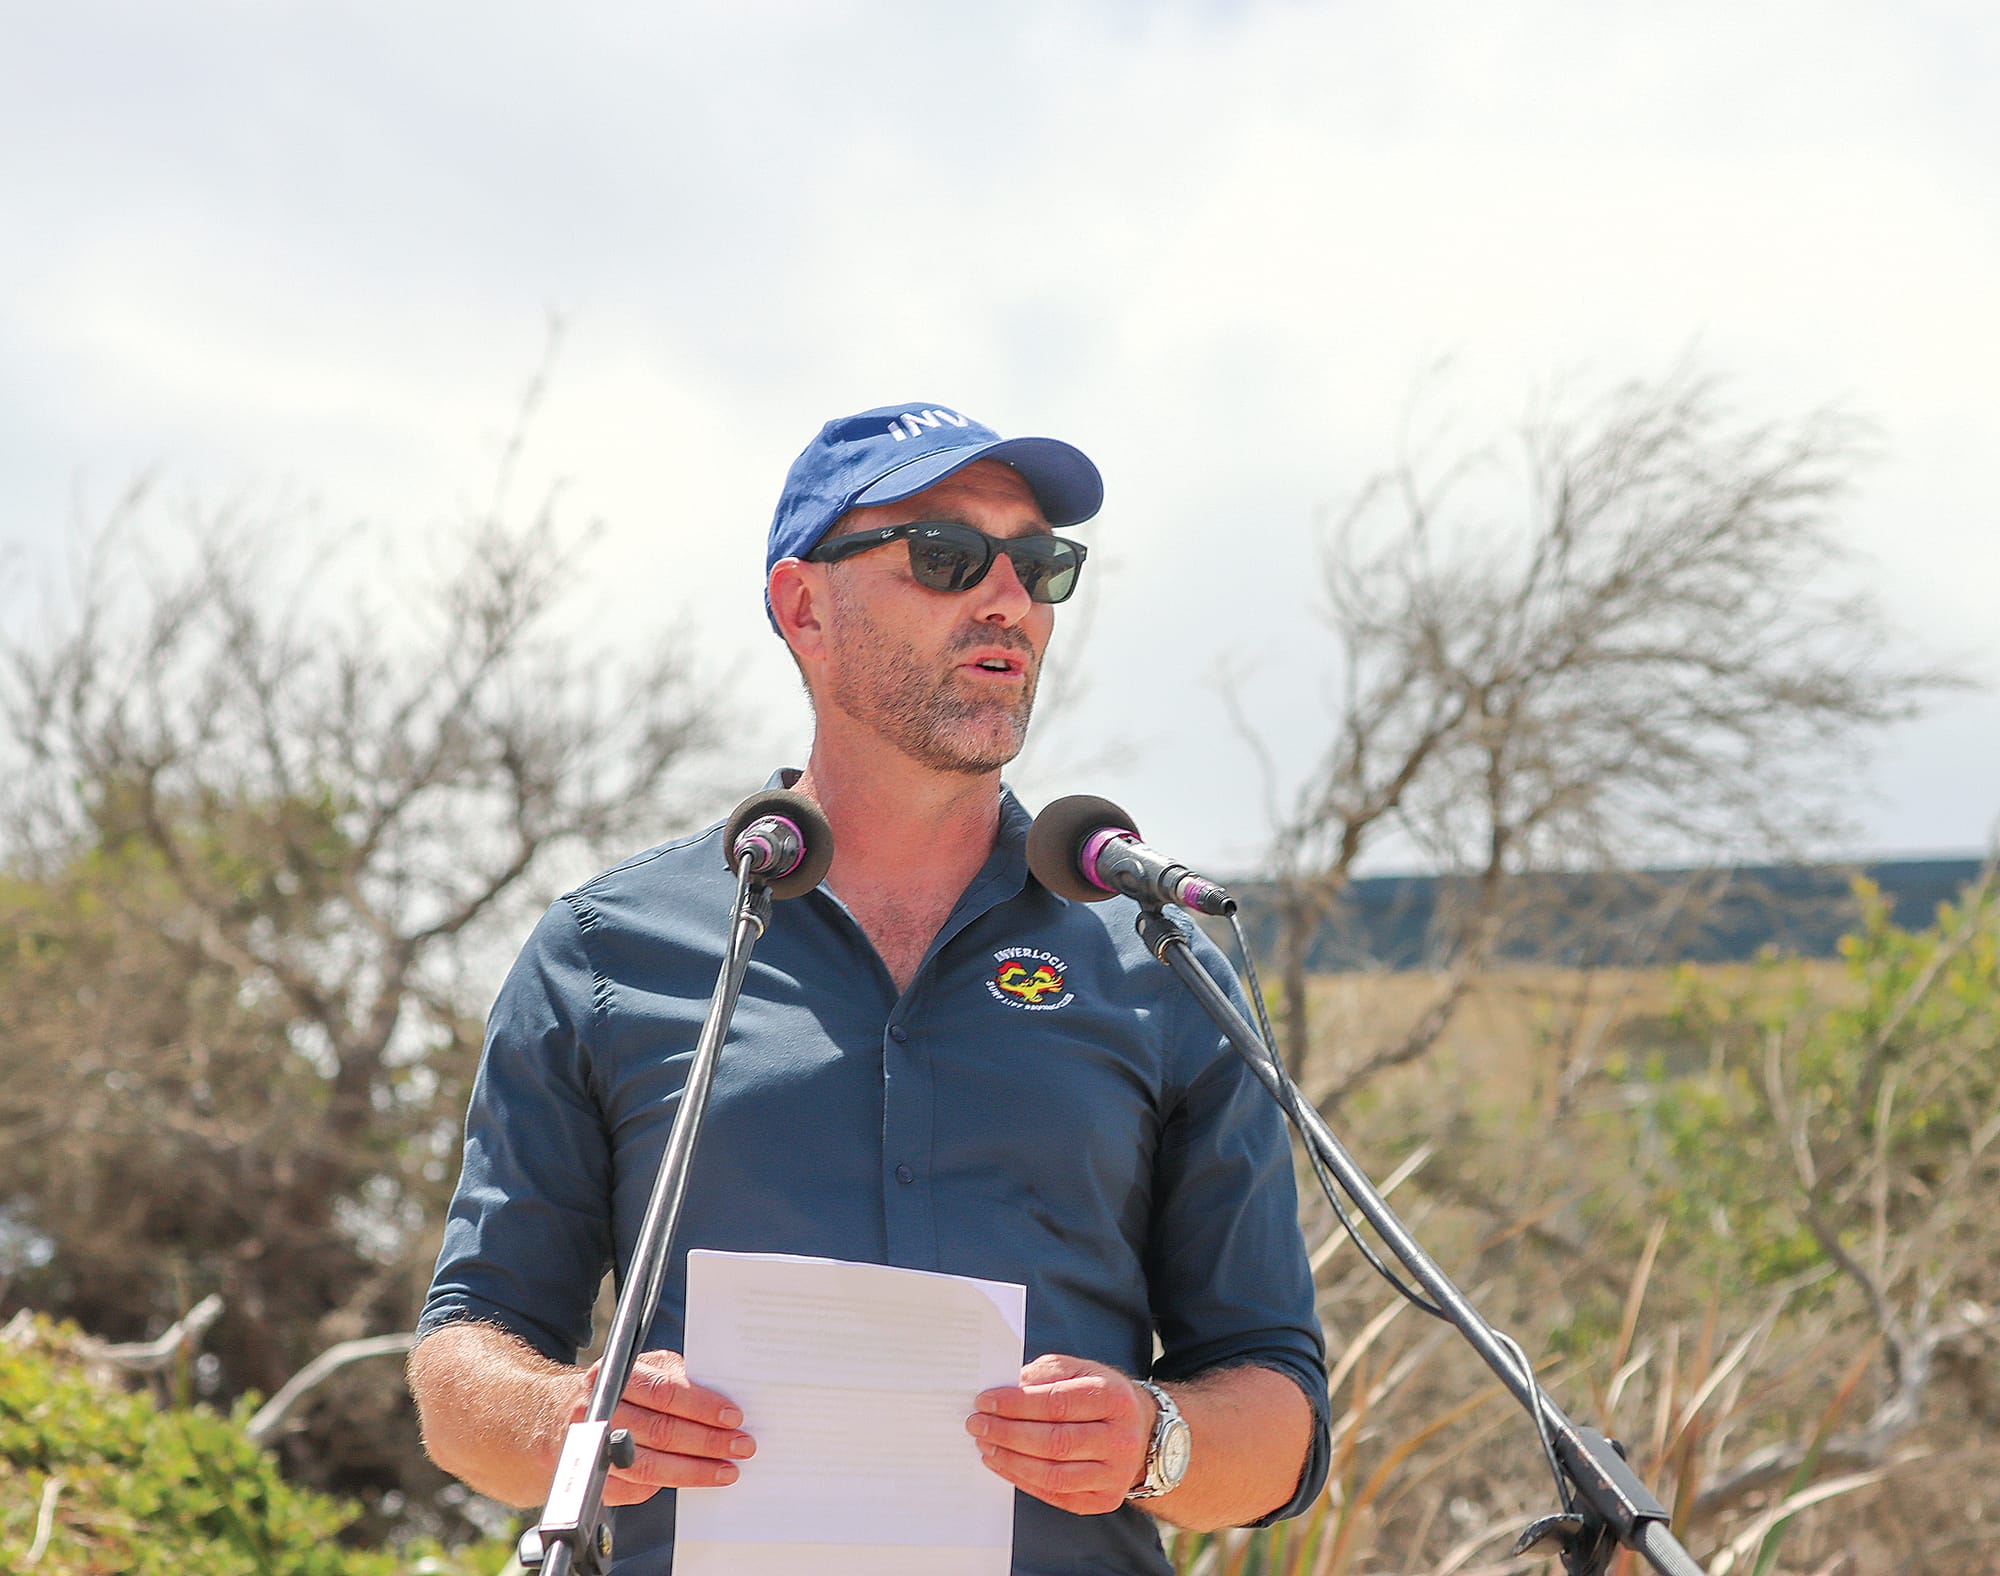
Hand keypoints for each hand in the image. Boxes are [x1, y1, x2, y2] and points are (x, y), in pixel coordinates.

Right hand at [571, 1349, 754, 1505]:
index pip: (665, 1392)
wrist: (552, 1416)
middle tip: (741, 1446)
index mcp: (615, 1375)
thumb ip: (674, 1377)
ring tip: (726, 1470)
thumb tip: (719, 1399)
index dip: (702, 1406)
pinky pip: (638, 1488)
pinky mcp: (594, 1479)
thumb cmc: (614, 1388)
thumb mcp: (641, 1367)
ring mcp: (593, 1449)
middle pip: (661, 1431)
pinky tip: (693, 1479)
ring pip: (651, 1465)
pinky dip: (669, 1484)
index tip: (734, 1417)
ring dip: (695, 1470)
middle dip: (707, 1441)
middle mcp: (600, 1411)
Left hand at [965, 1352, 1156, 1515]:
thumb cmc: (1100, 1395)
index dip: (1016, 1404)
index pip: (1057, 1403)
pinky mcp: (1105, 1499)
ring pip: (1053, 1473)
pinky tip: (1002, 1463)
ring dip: (1011, 1460)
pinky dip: (1023, 1479)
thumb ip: (1044, 1374)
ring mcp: (1116, 1474)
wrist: (1142, 1430)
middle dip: (1007, 1433)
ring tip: (985, 1445)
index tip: (984, 1401)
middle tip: (977, 1424)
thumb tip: (1005, 1388)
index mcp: (1114, 1398)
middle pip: (1054, 1441)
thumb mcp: (1079, 1370)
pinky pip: (1056, 1494)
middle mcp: (1120, 1439)